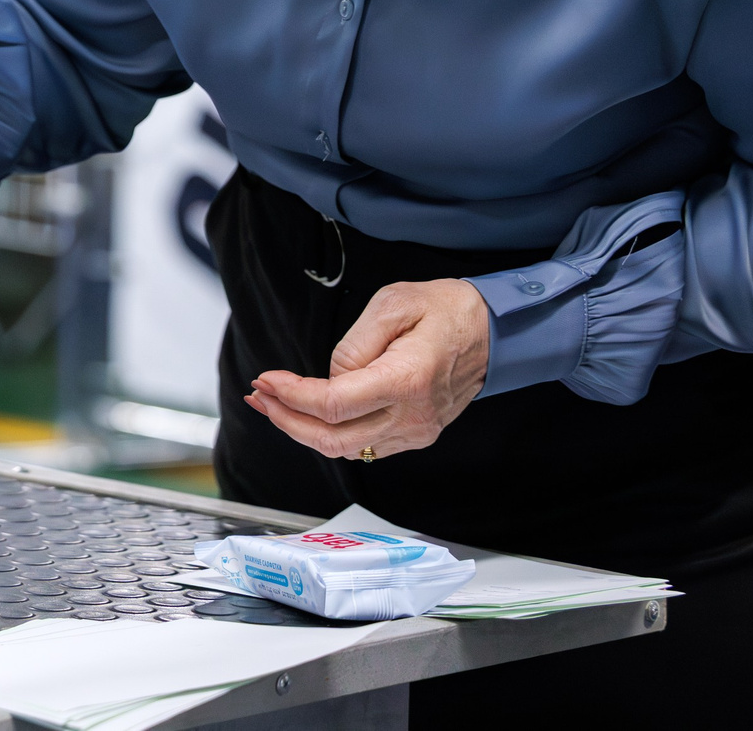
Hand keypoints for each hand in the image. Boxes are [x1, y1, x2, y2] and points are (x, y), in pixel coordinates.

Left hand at [245, 280, 489, 460]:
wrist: (493, 331)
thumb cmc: (447, 310)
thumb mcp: (394, 303)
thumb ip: (354, 343)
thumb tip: (329, 376)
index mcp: (407, 381)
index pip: (335, 405)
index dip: (292, 396)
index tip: (266, 379)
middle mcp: (413, 416)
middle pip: (333, 438)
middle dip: (286, 420)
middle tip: (259, 395)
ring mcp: (416, 431)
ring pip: (346, 449)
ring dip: (303, 430)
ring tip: (273, 403)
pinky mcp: (416, 434)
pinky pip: (364, 446)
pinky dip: (330, 433)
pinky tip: (308, 413)